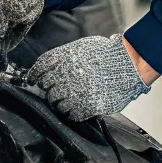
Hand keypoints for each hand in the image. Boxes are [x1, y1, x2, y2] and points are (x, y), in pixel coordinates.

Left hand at [26, 35, 150, 121]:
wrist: (128, 63)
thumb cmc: (107, 54)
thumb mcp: (81, 47)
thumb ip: (63, 56)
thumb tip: (49, 66)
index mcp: (65, 57)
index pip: (40, 67)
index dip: (34, 75)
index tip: (33, 79)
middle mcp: (68, 74)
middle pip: (46, 87)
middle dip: (48, 89)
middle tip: (54, 90)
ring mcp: (77, 91)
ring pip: (56, 103)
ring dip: (60, 103)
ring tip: (69, 99)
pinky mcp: (88, 105)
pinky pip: (72, 114)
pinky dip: (72, 113)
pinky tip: (78, 107)